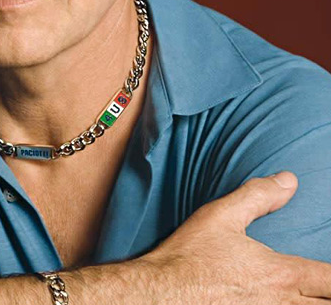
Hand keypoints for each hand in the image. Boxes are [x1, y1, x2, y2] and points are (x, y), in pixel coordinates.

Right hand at [139, 171, 330, 303]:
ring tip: (310, 295)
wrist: (160, 293)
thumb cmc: (189, 256)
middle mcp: (281, 304)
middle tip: (323, 284)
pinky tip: (284, 302)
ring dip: (314, 304)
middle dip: (329, 292)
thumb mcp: (220, 216)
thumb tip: (289, 180)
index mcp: (280, 274)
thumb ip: (257, 196)